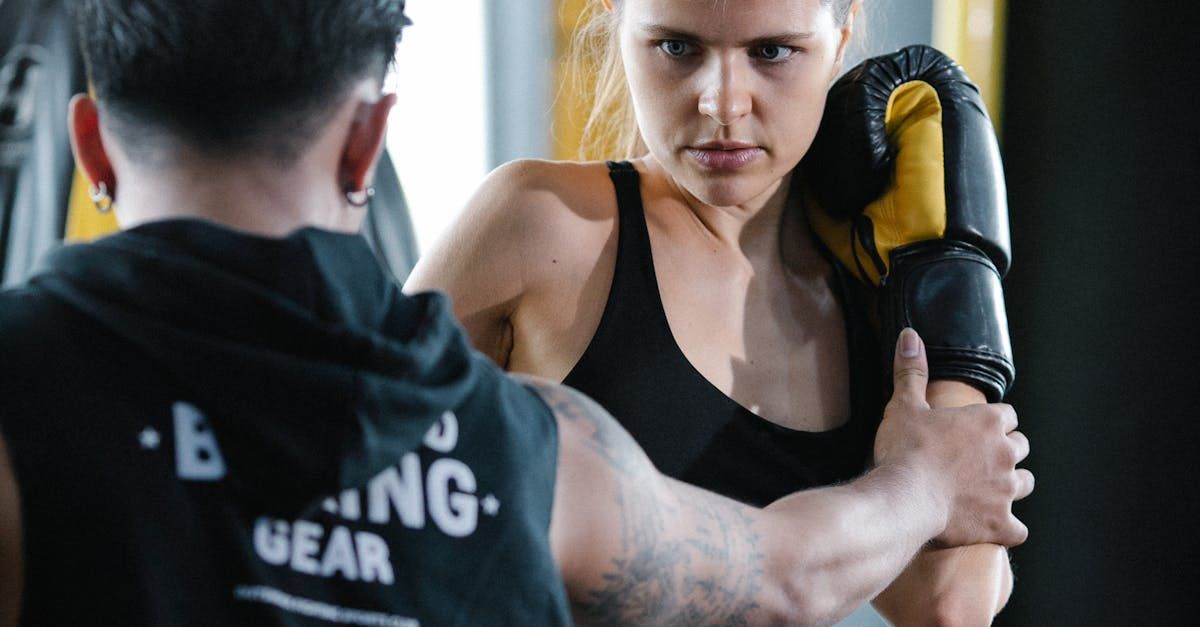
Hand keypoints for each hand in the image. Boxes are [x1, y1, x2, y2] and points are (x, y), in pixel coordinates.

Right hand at [873, 328, 1033, 547]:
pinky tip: (994, 527)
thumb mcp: (904, 405)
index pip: (1007, 415)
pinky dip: (1008, 528)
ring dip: (1011, 485)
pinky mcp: (1001, 524)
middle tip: (978, 459)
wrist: (904, 499)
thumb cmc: (905, 451)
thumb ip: (911, 371)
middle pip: (1021, 447)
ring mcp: (1007, 491)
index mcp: (987, 422)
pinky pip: (1018, 529)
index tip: (973, 431)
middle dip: (1005, 451)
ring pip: (1026, 483)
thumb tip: (909, 336)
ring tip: (988, 489)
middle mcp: (1005, 453)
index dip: (991, 422)